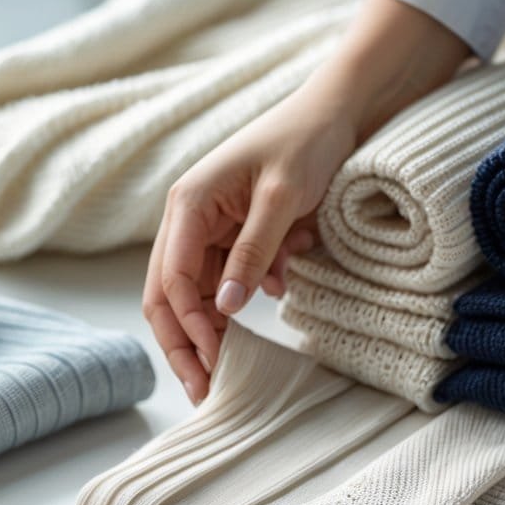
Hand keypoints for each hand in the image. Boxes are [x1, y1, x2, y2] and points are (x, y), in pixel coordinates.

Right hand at [142, 84, 349, 402]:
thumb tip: (226, 309)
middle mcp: (190, 219)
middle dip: (185, 344)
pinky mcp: (236, 235)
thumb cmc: (304, 142)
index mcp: (189, 205)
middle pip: (170, 296)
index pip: (170, 281)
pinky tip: (282, 288)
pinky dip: (253, 292)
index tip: (214, 362)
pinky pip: (233, 278)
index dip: (189, 327)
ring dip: (220, 325)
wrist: (334, 113)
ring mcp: (211, 228)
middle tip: (204, 390)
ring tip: (235, 367)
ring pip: (200, 294)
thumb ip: (253, 252)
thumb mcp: (282, 198)